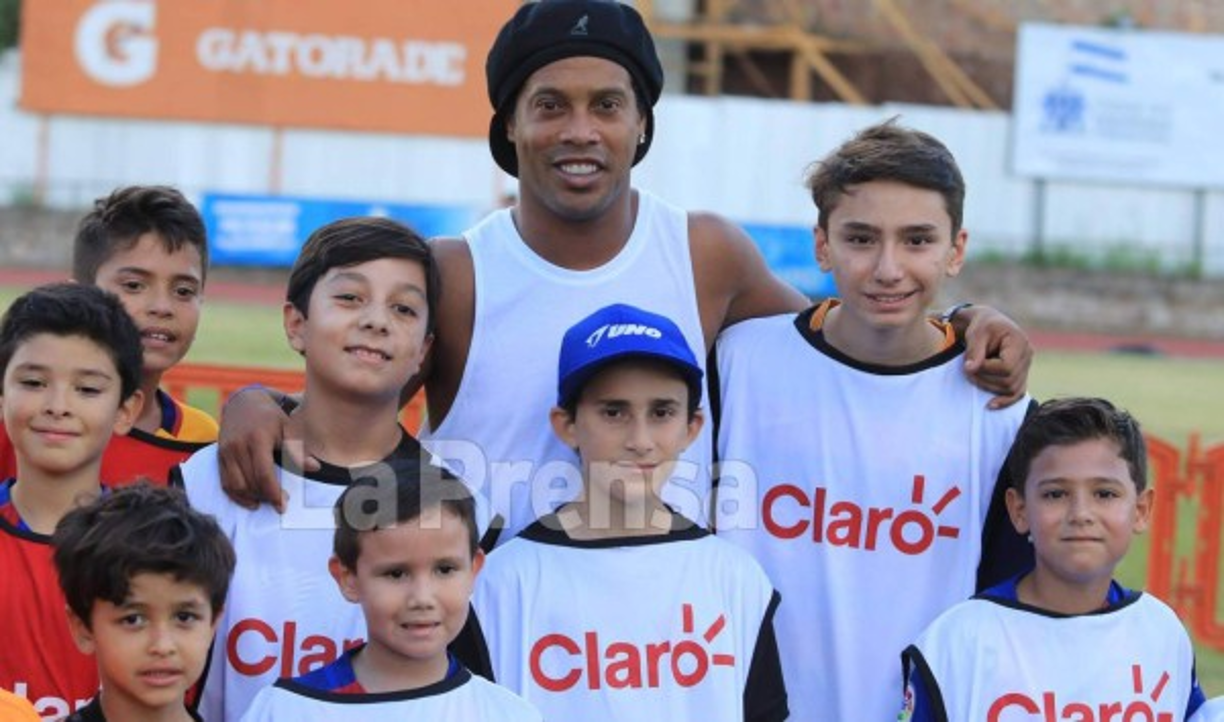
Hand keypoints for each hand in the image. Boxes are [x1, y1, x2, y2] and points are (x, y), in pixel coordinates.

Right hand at [218, 388, 315, 511]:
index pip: (264, 474)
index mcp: (257, 438)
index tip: (282, 506)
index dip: (273, 493)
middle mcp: (238, 446)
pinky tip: (251, 501)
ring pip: (236, 486)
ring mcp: (226, 452)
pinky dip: (237, 496)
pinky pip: (225, 483)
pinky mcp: (219, 457)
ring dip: (251, 498)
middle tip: (279, 504)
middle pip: (250, 482)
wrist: (243, 403)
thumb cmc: (270, 417)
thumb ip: (298, 450)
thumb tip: (315, 468)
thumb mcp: (288, 428)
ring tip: (266, 501)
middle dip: (265, 497)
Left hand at [958, 306, 1032, 408]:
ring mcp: (1026, 367)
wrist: (989, 325)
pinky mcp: (1020, 375)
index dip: (986, 370)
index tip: (970, 364)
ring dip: (988, 387)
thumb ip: (975, 351)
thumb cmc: (982, 326)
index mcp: (1019, 342)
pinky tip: (990, 405)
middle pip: (1009, 380)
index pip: (1006, 367)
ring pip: (1011, 389)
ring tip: (972, 375)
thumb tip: (971, 369)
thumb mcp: (976, 334)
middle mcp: (1027, 355)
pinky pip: (1017, 393)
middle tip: (967, 370)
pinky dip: (1005, 401)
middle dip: (984, 379)